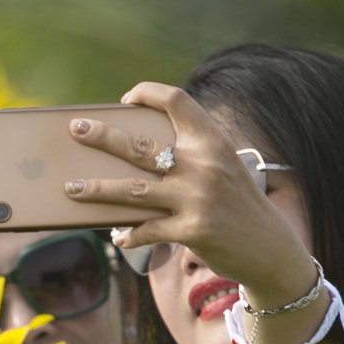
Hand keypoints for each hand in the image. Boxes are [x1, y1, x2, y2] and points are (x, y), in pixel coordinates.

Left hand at [63, 82, 315, 305]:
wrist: (272, 250)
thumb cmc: (239, 206)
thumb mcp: (223, 169)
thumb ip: (191, 156)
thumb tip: (137, 153)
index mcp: (213, 141)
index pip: (178, 101)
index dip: (148, 93)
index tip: (126, 99)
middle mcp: (204, 165)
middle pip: (140, 146)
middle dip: (102, 136)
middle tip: (75, 130)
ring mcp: (196, 198)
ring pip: (132, 189)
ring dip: (96, 189)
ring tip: (71, 187)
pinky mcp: (191, 230)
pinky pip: (146, 229)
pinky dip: (127, 233)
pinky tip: (116, 235)